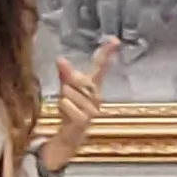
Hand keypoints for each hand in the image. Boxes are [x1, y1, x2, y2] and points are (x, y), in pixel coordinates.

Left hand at [46, 39, 118, 168]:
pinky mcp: (85, 119)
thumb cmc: (70, 111)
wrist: (70, 136)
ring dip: (63, 99)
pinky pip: (67, 104)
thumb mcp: (65, 90)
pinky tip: (66, 115)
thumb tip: (61, 59)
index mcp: (93, 86)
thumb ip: (65, 74)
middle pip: (79, 79)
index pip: (100, 67)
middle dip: (68, 84)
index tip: (114, 39)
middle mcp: (96, 96)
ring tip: (67, 108)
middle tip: (66, 95)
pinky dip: (62, 108)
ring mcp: (92, 108)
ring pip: (70, 92)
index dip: (107, 53)